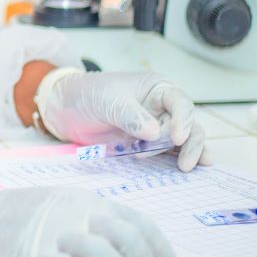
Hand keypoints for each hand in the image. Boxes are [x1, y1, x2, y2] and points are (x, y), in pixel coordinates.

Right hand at [0, 187, 174, 256]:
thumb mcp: (60, 211)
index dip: (159, 246)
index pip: (136, 220)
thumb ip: (92, 224)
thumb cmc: (18, 222)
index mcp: (84, 200)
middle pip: (128, 238)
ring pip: (108, 255)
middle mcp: (75, 213)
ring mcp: (56, 234)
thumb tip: (134, 252)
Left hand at [37, 70, 212, 170]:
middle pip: (187, 124)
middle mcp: (162, 107)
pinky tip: (185, 168)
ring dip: (188, 153)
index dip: (183, 120)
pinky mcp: (146, 144)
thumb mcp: (109, 100)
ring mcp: (156, 127)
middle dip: (190, 143)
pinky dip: (175, 159)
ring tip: (187, 167)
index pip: (179, 103)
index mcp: (156, 89)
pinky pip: (165, 153)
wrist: (66, 109)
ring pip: (181, 140)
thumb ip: (131, 116)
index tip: (177, 138)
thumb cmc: (89, 94)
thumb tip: (156, 134)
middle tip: (185, 164)